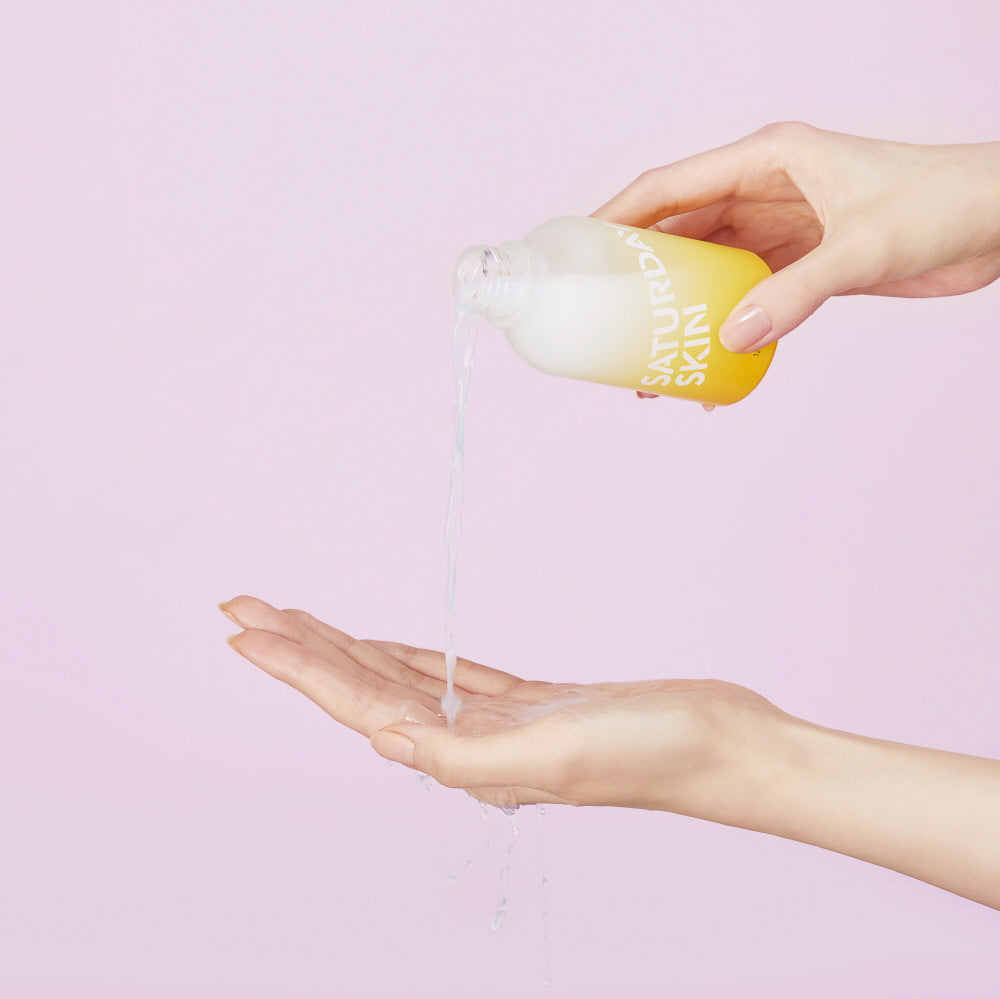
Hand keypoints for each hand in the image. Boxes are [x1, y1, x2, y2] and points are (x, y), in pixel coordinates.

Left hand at [219, 595, 788, 816]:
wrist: (723, 744)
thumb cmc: (654, 752)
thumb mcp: (557, 754)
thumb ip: (470, 754)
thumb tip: (387, 742)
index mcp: (468, 759)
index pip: (361, 704)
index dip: (300, 667)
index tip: (246, 632)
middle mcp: (472, 745)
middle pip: (364, 687)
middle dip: (302, 648)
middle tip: (245, 608)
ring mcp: (500, 722)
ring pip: (400, 677)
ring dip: (346, 648)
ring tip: (297, 620)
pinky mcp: (531, 702)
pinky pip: (450, 674)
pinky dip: (409, 654)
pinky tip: (384, 643)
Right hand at [593, 122, 999, 351]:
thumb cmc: (944, 203)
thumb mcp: (864, 247)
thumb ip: (797, 293)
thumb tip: (732, 340)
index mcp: (768, 160)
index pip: (671, 186)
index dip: (619, 217)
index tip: (580, 253)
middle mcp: (765, 191)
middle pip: (680, 232)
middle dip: (641, 277)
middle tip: (607, 320)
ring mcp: (780, 230)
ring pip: (707, 269)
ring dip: (678, 310)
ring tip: (648, 355)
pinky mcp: (800, 264)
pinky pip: (744, 296)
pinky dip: (723, 327)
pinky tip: (712, 364)